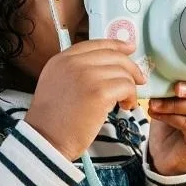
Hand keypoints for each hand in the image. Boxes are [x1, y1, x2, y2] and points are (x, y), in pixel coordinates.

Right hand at [24, 39, 146, 160]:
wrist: (46, 141)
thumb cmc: (53, 121)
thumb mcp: (56, 84)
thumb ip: (75, 71)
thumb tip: (107, 67)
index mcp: (61, 59)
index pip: (95, 44)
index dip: (116, 45)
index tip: (130, 49)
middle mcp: (73, 63)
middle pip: (113, 56)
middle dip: (130, 68)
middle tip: (139, 80)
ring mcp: (86, 76)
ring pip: (122, 72)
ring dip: (129, 87)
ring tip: (125, 102)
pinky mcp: (99, 92)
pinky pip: (126, 87)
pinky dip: (130, 97)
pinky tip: (125, 107)